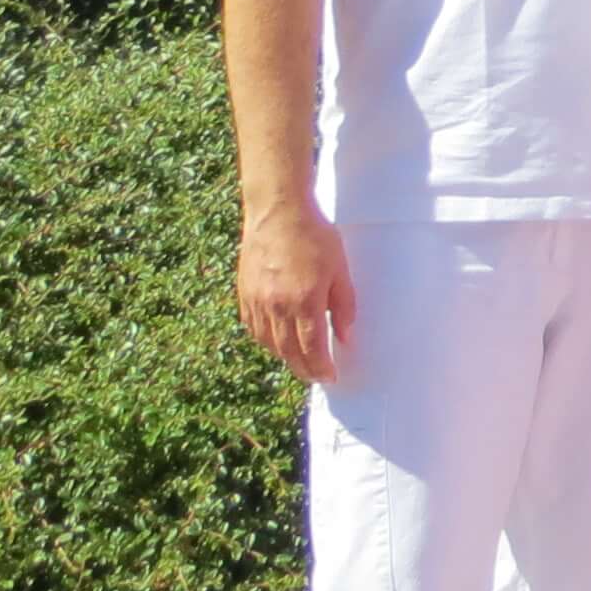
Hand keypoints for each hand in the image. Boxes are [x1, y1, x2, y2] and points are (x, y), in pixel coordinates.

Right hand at [238, 198, 356, 381]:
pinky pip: (253, 328)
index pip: (312, 348)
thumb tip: (346, 337)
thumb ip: (344, 304)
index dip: (321, 367)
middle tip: (315, 378)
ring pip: (268, 343)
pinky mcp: (244, 294)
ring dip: (284, 358)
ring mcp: (257, 301)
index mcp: (304, 301)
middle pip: (288, 351)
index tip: (330, 377)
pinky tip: (275, 343)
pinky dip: (265, 341)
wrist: (277, 213)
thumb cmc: (314, 236)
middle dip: (303, 369)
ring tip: (299, 363)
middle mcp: (277, 306)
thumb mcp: (340, 269)